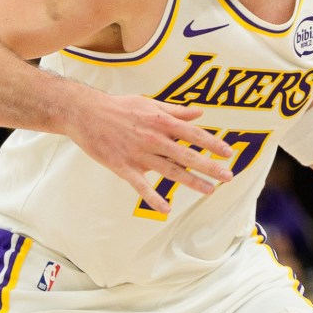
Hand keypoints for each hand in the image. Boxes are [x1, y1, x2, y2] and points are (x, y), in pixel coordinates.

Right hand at [64, 91, 237, 212]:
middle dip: (209, 166)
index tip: (228, 153)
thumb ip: (175, 111)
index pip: (193, 134)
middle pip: (186, 155)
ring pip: (169, 171)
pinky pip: (141, 185)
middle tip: (228, 176)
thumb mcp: (149, 103)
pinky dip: (153, 198)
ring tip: (209, 190)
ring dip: (191, 181)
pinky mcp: (123, 166)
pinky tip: (166, 209)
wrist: (84, 113)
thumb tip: (199, 113)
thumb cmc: (118, 107)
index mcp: (161, 121)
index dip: (212, 144)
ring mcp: (138, 154)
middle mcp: (153, 138)